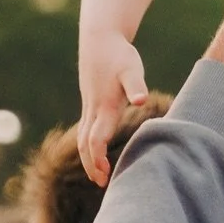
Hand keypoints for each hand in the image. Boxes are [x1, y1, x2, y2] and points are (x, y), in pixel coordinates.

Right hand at [78, 29, 149, 186]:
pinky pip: (85, 130)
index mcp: (104, 107)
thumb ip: (136, 86)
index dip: (99, 158)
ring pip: (82, 138)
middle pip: (85, 144)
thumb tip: (141, 101)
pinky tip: (99, 152)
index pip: (96, 139)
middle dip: (92, 165)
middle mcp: (93, 110)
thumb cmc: (118, 54)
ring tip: (100, 174)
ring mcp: (89, 107)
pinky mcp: (90, 103)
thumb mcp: (131, 68)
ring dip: (89, 157)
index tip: (106, 173)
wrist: (99, 39)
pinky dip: (89, 145)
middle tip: (103, 183)